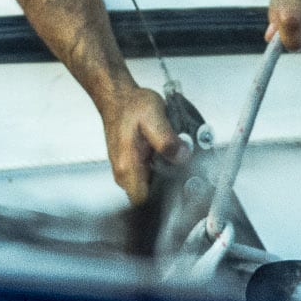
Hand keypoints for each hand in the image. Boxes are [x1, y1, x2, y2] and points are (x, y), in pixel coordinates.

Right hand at [101, 83, 187, 206]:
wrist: (118, 98)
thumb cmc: (131, 106)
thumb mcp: (154, 118)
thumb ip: (168, 141)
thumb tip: (182, 157)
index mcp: (128, 167)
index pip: (145, 203)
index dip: (163, 200)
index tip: (179, 189)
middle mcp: (124, 173)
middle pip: (149, 198)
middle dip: (168, 188)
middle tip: (181, 169)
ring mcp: (126, 171)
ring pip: (150, 187)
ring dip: (165, 178)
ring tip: (174, 159)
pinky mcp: (132, 166)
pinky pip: (149, 177)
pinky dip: (160, 170)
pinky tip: (167, 156)